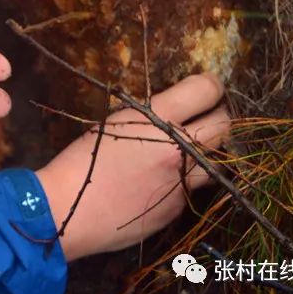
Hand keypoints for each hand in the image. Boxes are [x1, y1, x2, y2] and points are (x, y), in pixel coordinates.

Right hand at [36, 74, 229, 261]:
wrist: (68, 209)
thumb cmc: (80, 160)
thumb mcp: (112, 123)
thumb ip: (148, 117)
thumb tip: (171, 113)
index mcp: (156, 118)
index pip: (205, 91)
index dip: (211, 85)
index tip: (210, 86)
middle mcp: (178, 147)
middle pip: (224, 125)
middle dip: (219, 115)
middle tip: (207, 116)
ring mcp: (183, 180)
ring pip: (218, 160)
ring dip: (208, 152)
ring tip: (190, 150)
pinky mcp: (179, 207)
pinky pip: (193, 187)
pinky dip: (184, 180)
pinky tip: (161, 182)